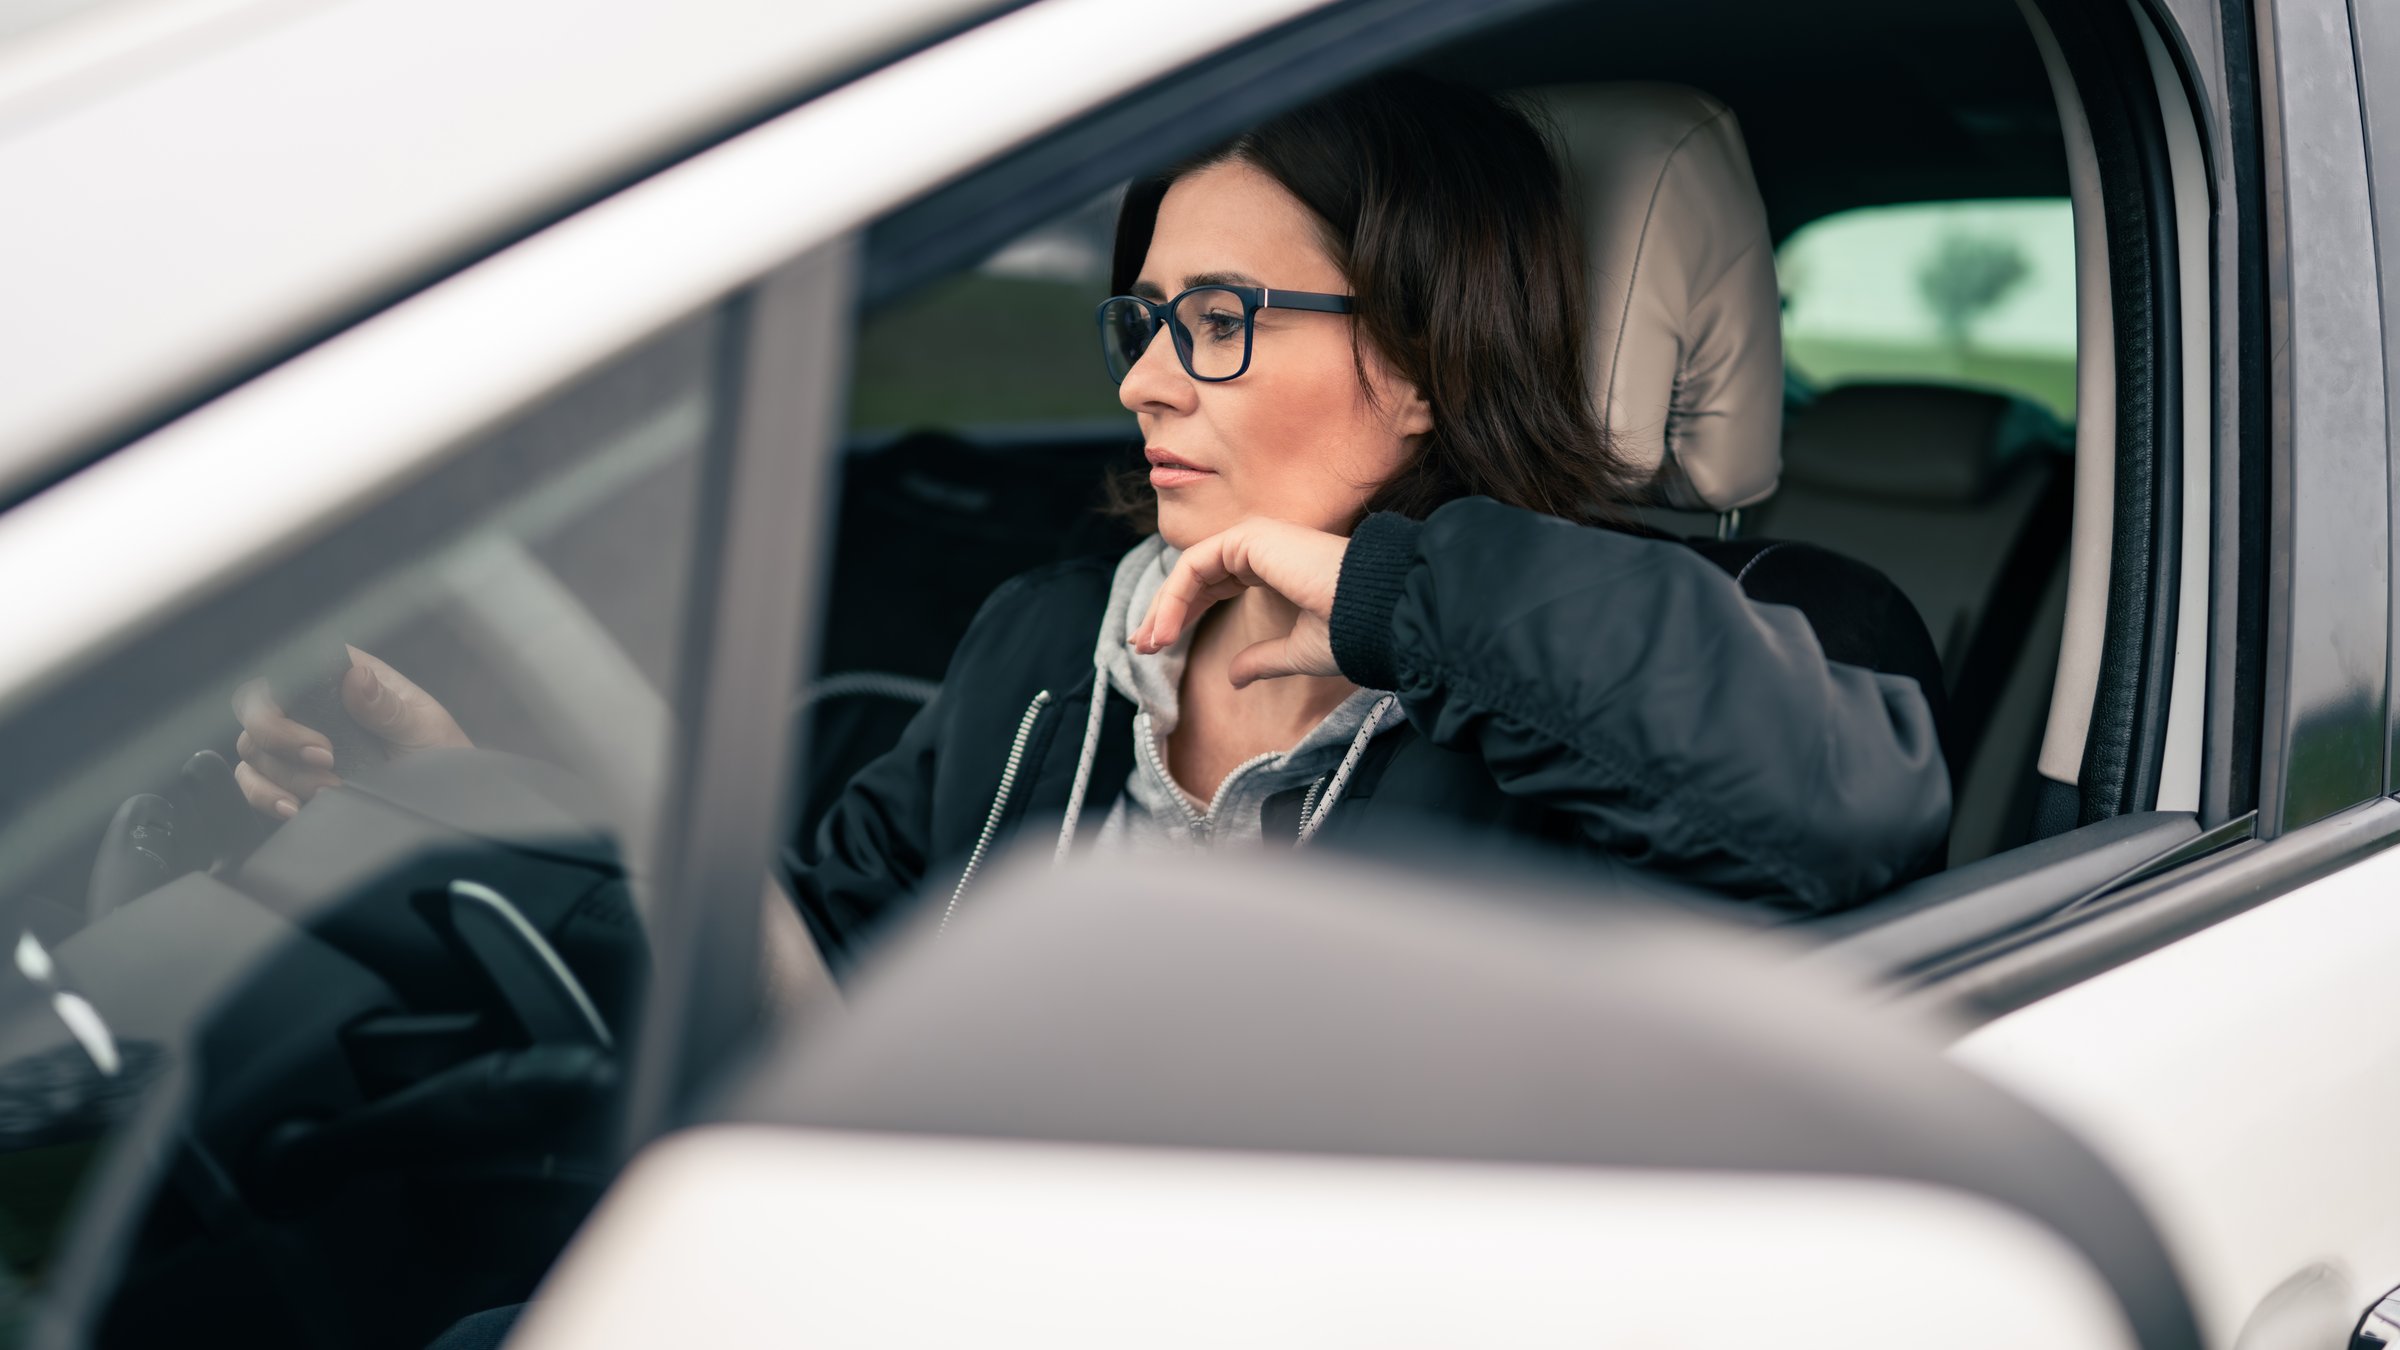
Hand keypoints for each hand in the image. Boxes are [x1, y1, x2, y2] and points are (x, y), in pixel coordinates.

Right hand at [230, 646, 470, 819]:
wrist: (446, 802)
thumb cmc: (441, 756)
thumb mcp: (424, 729)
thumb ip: (388, 707)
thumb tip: (356, 677)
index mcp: (345, 680)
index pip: (290, 666)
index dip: (282, 688)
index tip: (316, 727)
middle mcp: (313, 709)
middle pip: (257, 709)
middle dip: (280, 738)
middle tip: (326, 760)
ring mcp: (296, 746)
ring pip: (252, 749)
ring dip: (283, 774)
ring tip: (327, 790)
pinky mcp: (290, 780)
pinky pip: (254, 783)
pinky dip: (266, 796)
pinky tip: (294, 808)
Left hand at [1133, 518, 1349, 687]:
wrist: (1375, 615)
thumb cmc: (1349, 631)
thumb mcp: (1296, 652)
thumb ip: (1263, 659)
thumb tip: (1234, 677)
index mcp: (1273, 566)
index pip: (1213, 584)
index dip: (1181, 614)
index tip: (1157, 647)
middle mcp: (1261, 547)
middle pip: (1195, 576)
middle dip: (1164, 611)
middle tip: (1140, 646)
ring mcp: (1254, 537)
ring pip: (1190, 570)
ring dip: (1163, 607)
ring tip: (1147, 644)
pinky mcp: (1249, 538)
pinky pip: (1195, 566)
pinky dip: (1174, 596)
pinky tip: (1164, 628)